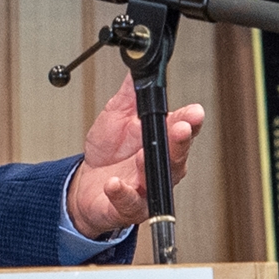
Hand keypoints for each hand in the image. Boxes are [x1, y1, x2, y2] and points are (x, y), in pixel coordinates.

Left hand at [67, 73, 204, 237]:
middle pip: (176, 156)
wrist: (85, 186)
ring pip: (157, 181)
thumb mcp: (116, 117)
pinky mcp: (127, 208)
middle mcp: (159, 167)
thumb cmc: (108, 153)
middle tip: (180, 128)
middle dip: (180, 142)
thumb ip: (129, 96)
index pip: (182, 130)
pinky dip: (121, 193)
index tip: (194, 112)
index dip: (189, 121)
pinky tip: (114, 183)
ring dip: (150, 167)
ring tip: (142, 156)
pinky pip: (129, 203)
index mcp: (160, 142)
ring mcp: (145, 189)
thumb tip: (136, 71)